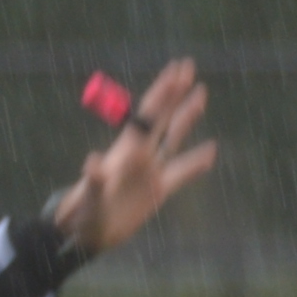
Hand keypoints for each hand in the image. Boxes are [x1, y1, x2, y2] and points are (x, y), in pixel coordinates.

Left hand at [49, 56, 216, 255]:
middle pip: (163, 116)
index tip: (177, 70)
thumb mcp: (90, 197)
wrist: (88, 232)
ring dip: (188, 116)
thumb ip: (94, 181)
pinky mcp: (158, 190)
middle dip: (175, 91)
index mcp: (127, 150)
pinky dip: (197, 161)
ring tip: (202, 94)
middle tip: (188, 64)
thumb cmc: (84, 212)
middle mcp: (140, 154)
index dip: (164, 92)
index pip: (150, 115)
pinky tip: (212, 150)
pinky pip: (182, 172)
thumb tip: (92, 162)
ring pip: (174, 137)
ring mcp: (151, 171)